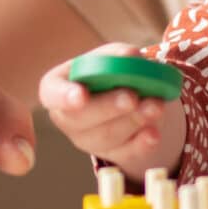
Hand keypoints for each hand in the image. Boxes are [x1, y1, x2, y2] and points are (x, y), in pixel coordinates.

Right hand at [39, 43, 185, 177]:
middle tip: (131, 98)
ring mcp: (87, 139)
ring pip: (106, 137)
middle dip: (108, 108)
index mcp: (58, 87)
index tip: (81, 96)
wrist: (129, 93)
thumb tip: (130, 57)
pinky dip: (141, 144)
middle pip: (81, 119)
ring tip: (155, 107)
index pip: (52, 93)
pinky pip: (124, 154)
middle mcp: (67, 117)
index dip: (64, 96)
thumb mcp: (112, 55)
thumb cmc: (110, 70)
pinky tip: (154, 134)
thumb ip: (118, 55)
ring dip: (133, 122)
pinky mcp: (111, 153)